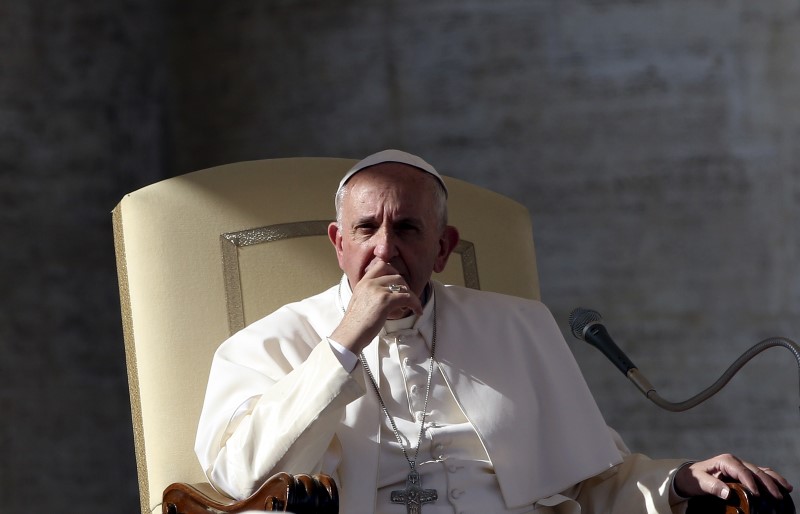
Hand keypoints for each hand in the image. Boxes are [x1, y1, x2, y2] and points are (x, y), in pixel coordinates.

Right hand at [330, 258, 422, 353]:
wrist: (350, 334)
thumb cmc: (355, 324)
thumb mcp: (360, 302)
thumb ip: (371, 294)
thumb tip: (386, 296)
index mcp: (363, 282)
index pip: (381, 265)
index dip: (394, 272)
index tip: (399, 282)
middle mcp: (370, 283)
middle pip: (396, 276)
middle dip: (405, 286)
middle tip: (406, 298)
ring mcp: (378, 290)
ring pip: (403, 286)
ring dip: (411, 296)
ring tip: (412, 306)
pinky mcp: (385, 300)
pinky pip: (407, 297)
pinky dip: (415, 304)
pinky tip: (417, 311)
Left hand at [674, 453, 792, 500]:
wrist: (690, 477)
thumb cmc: (694, 478)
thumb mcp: (699, 482)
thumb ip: (712, 486)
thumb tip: (728, 493)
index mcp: (725, 461)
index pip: (742, 471)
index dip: (750, 482)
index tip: (757, 494)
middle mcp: (735, 462)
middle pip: (755, 471)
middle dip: (767, 483)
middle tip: (777, 496)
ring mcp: (741, 467)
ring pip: (761, 471)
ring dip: (774, 479)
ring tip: (787, 488)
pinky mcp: (743, 474)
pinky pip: (760, 475)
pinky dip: (771, 479)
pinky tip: (782, 486)